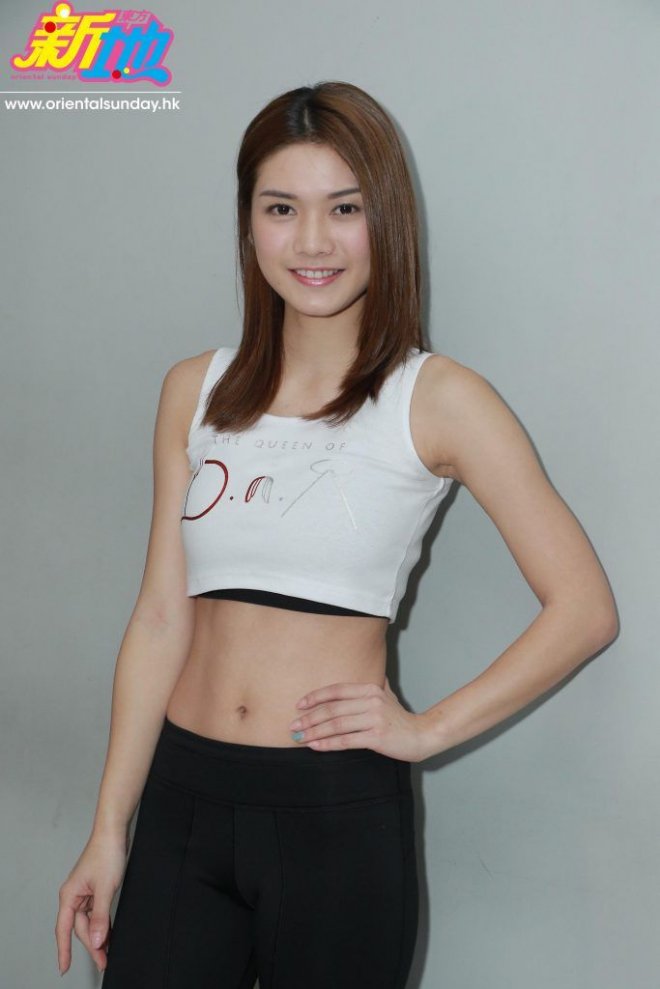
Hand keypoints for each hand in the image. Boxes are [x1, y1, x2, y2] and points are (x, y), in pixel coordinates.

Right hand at [55, 832, 127, 975]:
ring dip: (98, 936)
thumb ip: (100, 917)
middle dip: (91, 945)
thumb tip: (94, 941)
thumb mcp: (105, 888)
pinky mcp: (96, 889)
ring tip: (108, 952)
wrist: (114, 832)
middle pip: (80, 927)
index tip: (64, 968)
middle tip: (103, 961)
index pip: (64, 929)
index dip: (64, 950)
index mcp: (69, 895)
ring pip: (89, 921)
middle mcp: (74, 895)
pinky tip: (110, 933)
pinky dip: (103, 923)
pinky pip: (97, 912)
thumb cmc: (106, 852)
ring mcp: (85, 892)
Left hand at [288, 676, 428, 762]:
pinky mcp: (377, 737)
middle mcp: (372, 701)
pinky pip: (346, 740)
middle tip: (293, 726)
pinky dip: (328, 743)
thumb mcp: (387, 696)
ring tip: (300, 738)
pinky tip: (316, 746)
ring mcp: (374, 719)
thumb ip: (374, 685)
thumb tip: (368, 671)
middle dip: (309, 718)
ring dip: (315, 732)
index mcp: (370, 689)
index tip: (299, 705)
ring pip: (336, 725)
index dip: (315, 697)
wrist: (421, 735)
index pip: (336, 690)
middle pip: (332, 709)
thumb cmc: (400, 718)